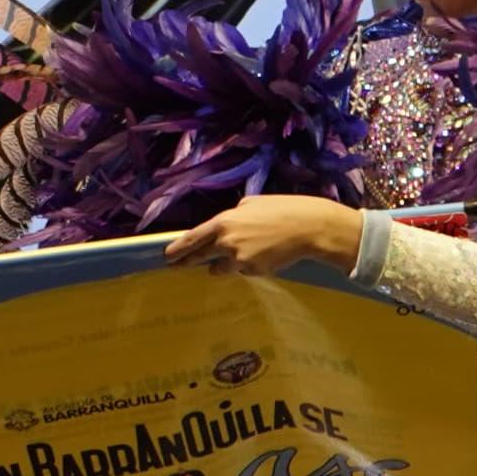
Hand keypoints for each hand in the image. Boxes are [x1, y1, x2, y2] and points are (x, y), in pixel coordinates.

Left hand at [168, 194, 363, 278]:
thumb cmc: (282, 209)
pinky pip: (242, 271)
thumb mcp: (252, 203)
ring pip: (221, 268)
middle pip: (200, 257)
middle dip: (187, 262)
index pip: (193, 238)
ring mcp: (239, 260)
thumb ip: (234, 215)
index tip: (167, 255)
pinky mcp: (253, 272)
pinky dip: (247, 266)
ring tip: (242, 253)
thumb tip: (226, 223)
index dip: (178, 248)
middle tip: (177, 265)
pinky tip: (263, 254)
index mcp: (224, 222)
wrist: (308, 228)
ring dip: (223, 264)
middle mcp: (227, 243)